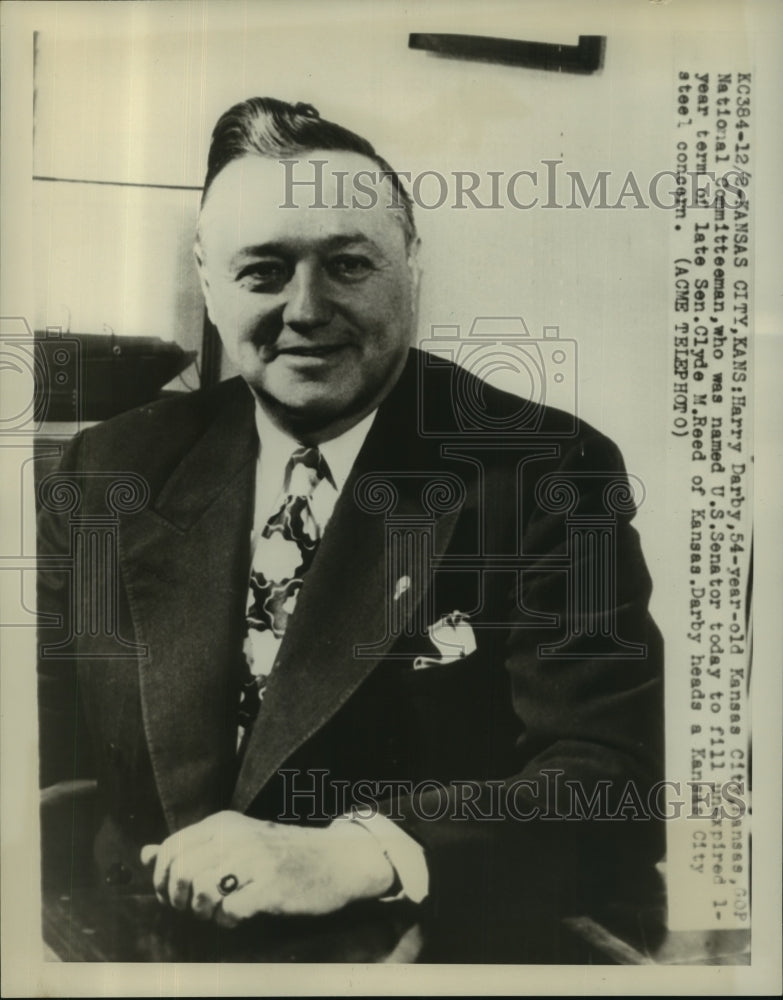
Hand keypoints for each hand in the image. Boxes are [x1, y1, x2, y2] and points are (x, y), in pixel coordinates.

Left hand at [140, 811, 394, 925]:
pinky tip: (242, 916)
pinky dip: (229, 922)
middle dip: (180, 899)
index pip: (171, 849)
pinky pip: (229, 911)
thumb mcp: (235, 841)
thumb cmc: (281, 855)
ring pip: (200, 892)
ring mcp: (254, 860)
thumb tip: (145, 855)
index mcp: (224, 824)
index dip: (162, 880)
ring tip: (222, 910)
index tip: (173, 896)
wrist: (336, 860)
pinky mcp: (270, 886)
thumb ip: (191, 848)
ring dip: (205, 912)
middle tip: (198, 908)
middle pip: (181, 873)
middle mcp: (236, 837)